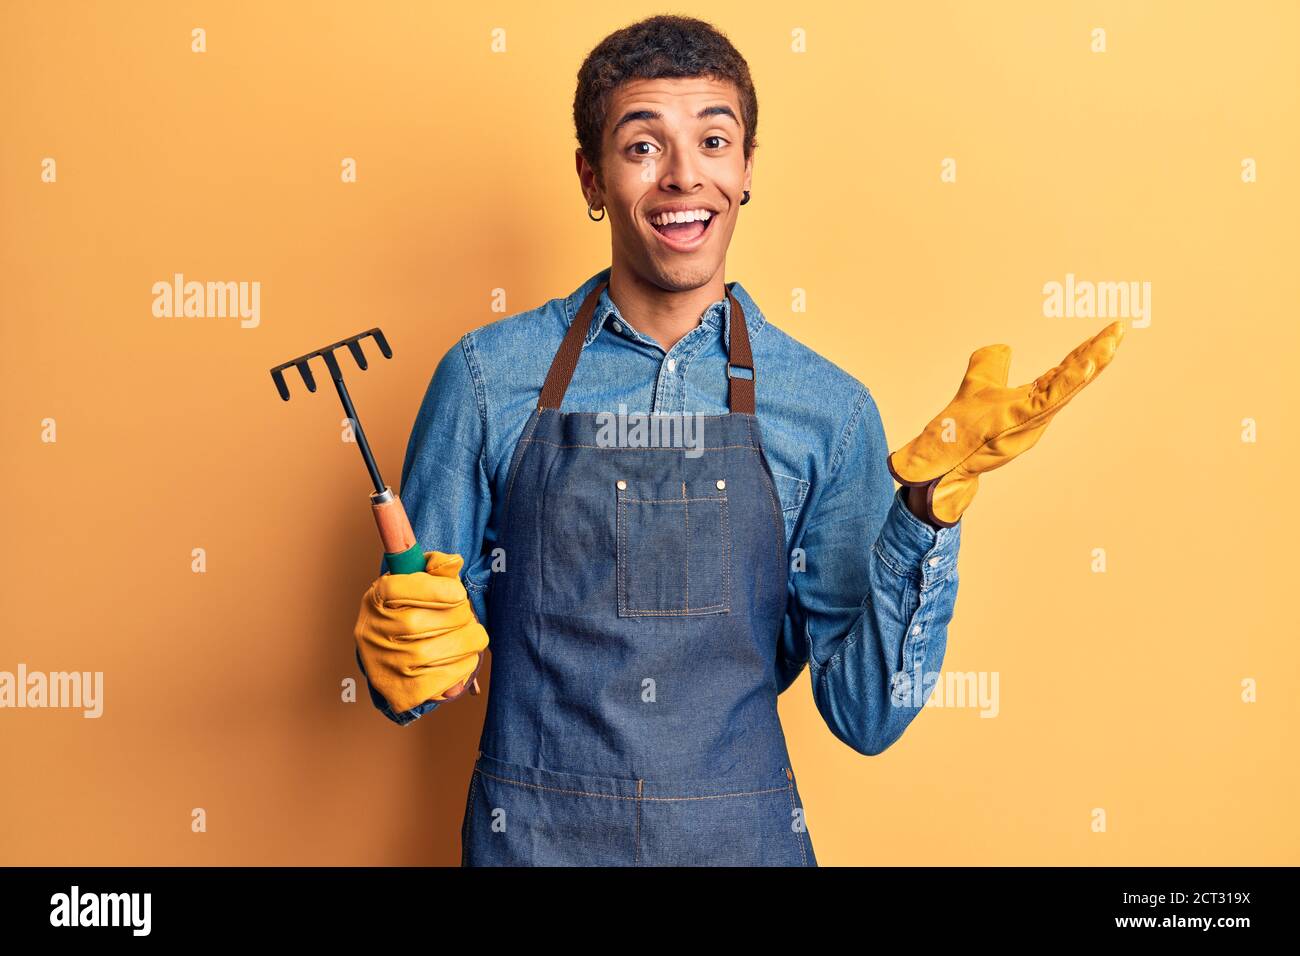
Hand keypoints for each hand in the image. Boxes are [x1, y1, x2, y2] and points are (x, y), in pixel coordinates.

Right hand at [354, 551, 488, 711]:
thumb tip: (454, 562)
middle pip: (429, 621)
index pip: (410, 587)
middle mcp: (376, 631)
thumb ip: (436, 569)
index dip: (444, 590)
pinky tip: (463, 659)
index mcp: (378, 598)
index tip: (458, 594)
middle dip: (461, 617)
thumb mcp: (414, 583)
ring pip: (439, 651)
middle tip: (467, 617)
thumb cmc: (407, 612)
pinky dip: (463, 668)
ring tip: (472, 637)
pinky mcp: (401, 690)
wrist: (388, 657)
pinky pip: (443, 679)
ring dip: (468, 642)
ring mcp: (387, 663)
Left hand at [888, 321, 1125, 526]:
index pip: (1066, 371)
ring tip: (1112, 342)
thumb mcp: (978, 382)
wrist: (942, 454)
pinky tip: (1087, 364)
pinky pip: (1050, 400)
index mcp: (1033, 399)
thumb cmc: (960, 425)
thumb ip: (992, 362)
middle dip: (1099, 352)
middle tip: (1121, 328)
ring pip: (1069, 387)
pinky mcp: (1019, 421)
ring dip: (1093, 363)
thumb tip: (1003, 346)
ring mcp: (1032, 417)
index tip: (1108, 331)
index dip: (1086, 351)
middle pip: (1075, 376)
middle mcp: (1039, 409)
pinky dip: (1071, 382)